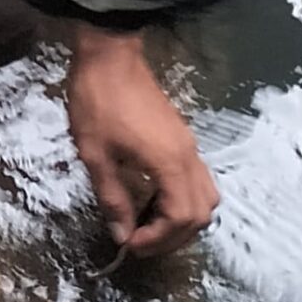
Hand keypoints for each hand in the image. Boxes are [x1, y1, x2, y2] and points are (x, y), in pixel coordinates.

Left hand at [65, 30, 216, 255]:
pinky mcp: (182, 139)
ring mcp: (189, 146)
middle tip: (140, 242)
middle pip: (201, 212)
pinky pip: (196, 180)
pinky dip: (181, 200)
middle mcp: (189, 156)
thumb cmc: (98, 103)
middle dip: (173, 236)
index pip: (182, 217)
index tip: (130, 244)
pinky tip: (153, 202)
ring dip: (181, 220)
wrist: (109, 56)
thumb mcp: (95, 155)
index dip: (158, 239)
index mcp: (170, 162)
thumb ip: (112, 198)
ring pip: (205, 196)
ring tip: (149, 227)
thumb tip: (121, 234)